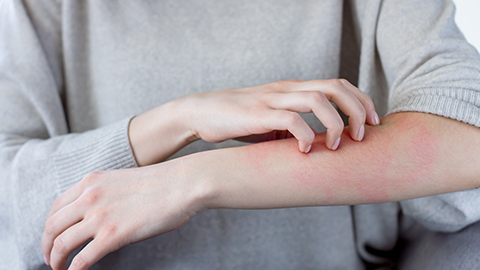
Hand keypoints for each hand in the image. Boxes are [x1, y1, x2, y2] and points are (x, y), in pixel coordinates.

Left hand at [42, 160, 208, 269]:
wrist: (183, 184)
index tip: (53, 237)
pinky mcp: (112, 235)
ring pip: (61, 243)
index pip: (57, 206)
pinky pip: (82, 259)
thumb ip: (105, 194)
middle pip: (52, 226)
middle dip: (46, 245)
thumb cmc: (163, 183)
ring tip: (58, 268)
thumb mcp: (123, 181)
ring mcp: (99, 216)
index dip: (50, 226)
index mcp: (91, 181)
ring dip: (55, 259)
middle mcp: (89, 196)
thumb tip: (99, 215)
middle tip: (50, 257)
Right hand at [180, 79, 379, 151]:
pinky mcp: (257, 114)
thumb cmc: (240, 120)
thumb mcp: (273, 120)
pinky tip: (305, 150)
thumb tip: (318, 145)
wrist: (202, 113)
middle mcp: (287, 89)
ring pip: (317, 99)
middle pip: (334, 86)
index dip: (361, 101)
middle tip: (363, 134)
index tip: (373, 123)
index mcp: (293, 88)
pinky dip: (305, 135)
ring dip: (336, 122)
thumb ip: (295, 127)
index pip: (337, 84)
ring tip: (339, 144)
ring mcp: (272, 99)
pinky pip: (289, 119)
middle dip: (357, 109)